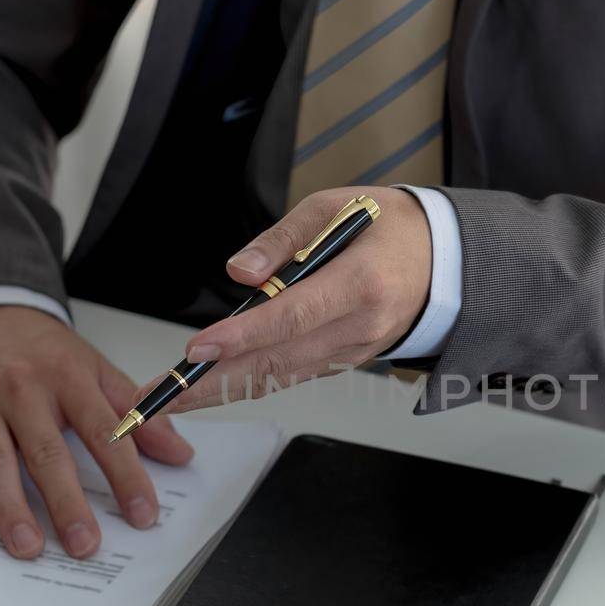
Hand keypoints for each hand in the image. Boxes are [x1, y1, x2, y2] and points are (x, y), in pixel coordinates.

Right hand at [0, 306, 193, 558]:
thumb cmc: (41, 350)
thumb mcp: (94, 368)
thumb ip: (136, 413)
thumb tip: (181, 454)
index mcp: (69, 379)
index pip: (105, 431)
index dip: (126, 475)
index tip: (143, 514)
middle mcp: (23, 391)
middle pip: (47, 452)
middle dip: (67, 502)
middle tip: (84, 546)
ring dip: (11, 507)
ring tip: (28, 548)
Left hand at [166, 187, 430, 411]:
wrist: (442, 260)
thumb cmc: (387, 227)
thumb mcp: (334, 207)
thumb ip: (283, 239)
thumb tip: (240, 273)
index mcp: (362, 283)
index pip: (292, 316)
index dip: (242, 335)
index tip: (198, 350)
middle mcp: (361, 327)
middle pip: (278, 362)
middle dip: (214, 383)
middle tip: (162, 396)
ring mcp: (355, 351)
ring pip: (282, 377)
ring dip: (225, 390)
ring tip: (173, 398)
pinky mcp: (347, 361)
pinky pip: (294, 374)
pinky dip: (253, 383)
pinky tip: (214, 389)